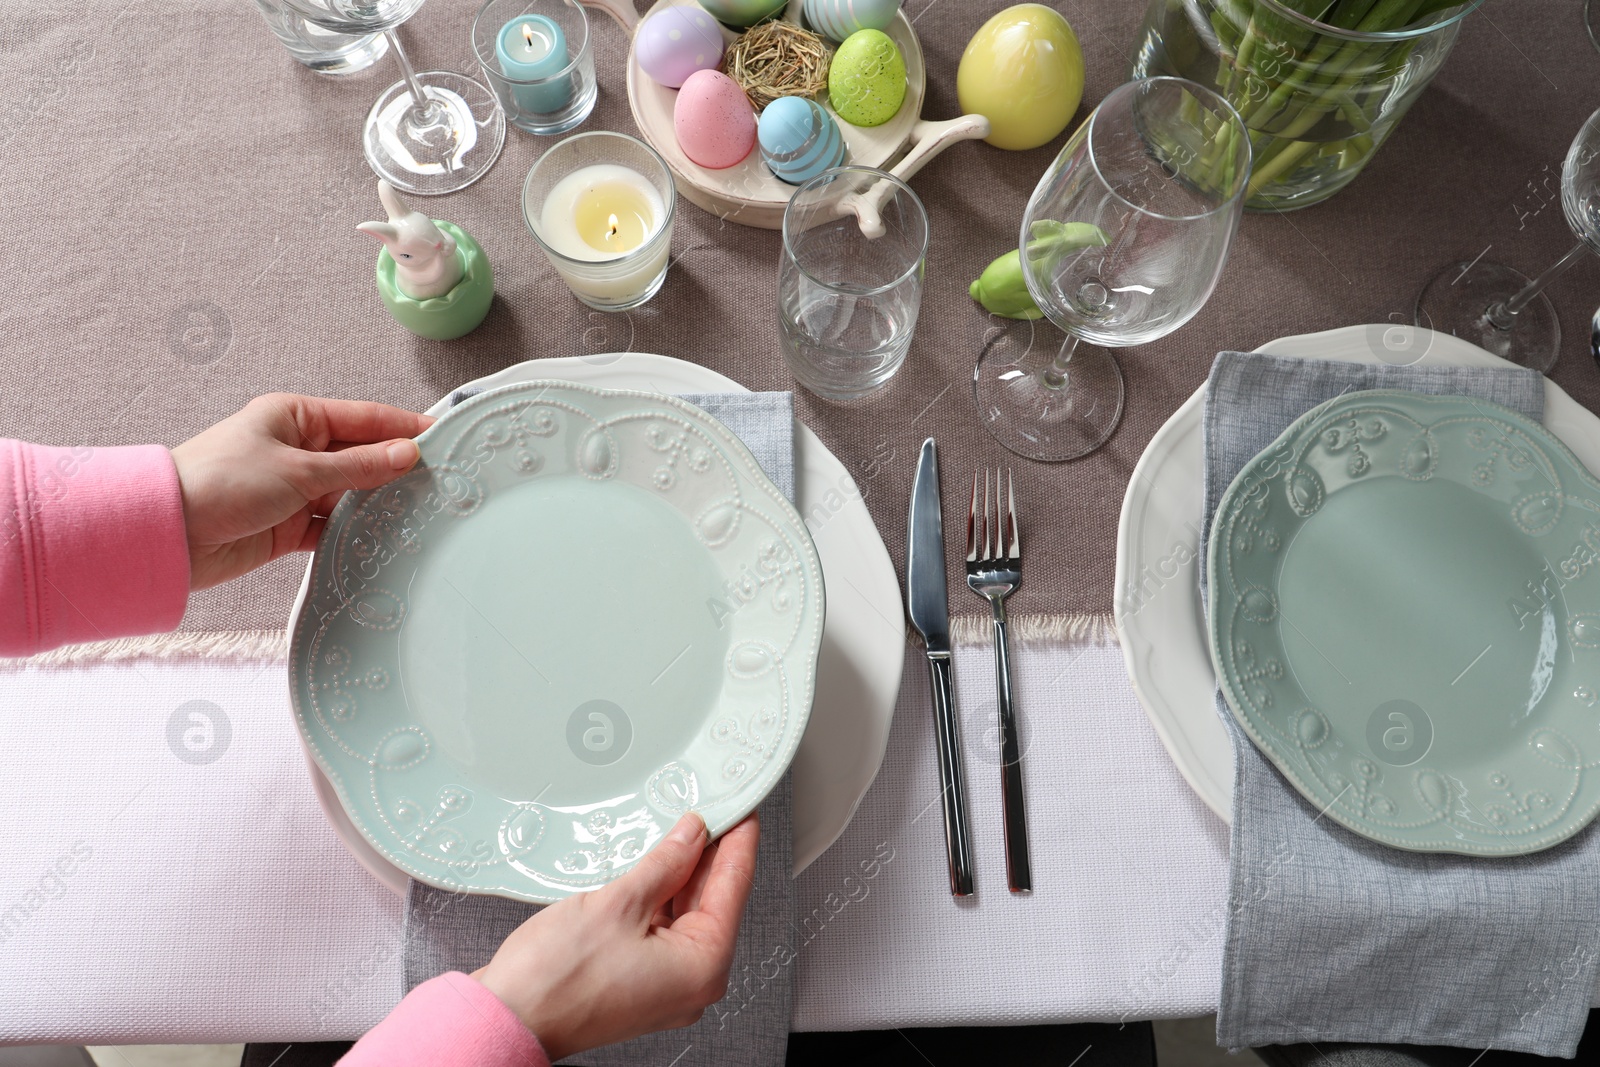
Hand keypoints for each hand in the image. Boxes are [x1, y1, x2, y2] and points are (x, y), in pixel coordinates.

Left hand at [170, 393, 433, 589]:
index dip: (404, 427)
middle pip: (362, 455)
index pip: (364, 418)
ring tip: (421, 510)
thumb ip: (357, 466)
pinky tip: (383, 538)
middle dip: (397, 468)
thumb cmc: (221, 482)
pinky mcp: (290, 526)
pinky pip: (334, 526)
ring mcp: (295, 489)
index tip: (444, 436)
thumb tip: (407, 454)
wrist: (169, 534)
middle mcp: (298, 449)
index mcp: (296, 417)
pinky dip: (355, 532)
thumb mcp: (298, 469)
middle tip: (443, 479)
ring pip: (351, 493)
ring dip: (378, 503)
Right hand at [474, 813, 759, 1061]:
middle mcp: (692, 982)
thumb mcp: (618, 904)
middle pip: (712, 900)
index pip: (734, 887)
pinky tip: (651, 865)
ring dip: (680, 873)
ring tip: (676, 828)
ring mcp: (665, 984)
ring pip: (685, 913)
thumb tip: (692, 835)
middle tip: (707, 807)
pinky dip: (659, 896)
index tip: (741, 807)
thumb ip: (665, 864)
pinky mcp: (639, 980)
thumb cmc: (554, 982)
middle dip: (707, 854)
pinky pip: (661, 929)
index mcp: (702, 967)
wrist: (506, 1019)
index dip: (738, 840)